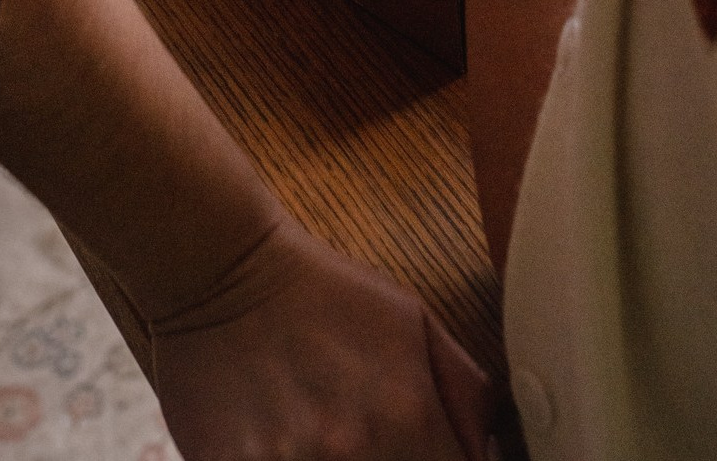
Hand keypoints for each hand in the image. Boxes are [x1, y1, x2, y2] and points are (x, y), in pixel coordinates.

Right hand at [149, 214, 496, 460]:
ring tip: (324, 438)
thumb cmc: (322, 295)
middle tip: (372, 443)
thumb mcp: (414, 323)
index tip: (433, 455)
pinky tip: (284, 443)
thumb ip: (465, 395)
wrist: (223, 273)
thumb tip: (492, 455)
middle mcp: (354, 452)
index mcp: (408, 417)